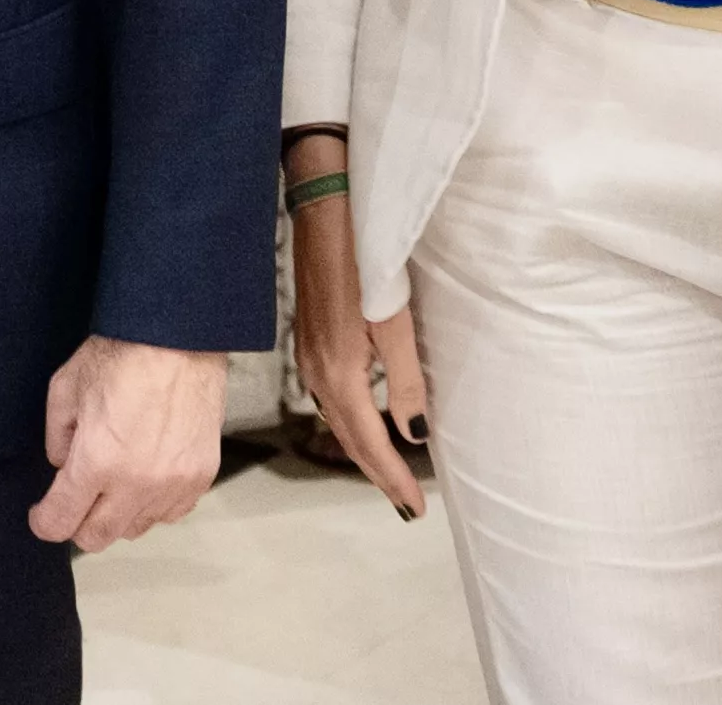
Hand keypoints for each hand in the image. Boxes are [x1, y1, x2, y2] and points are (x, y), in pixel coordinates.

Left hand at [29, 335, 228, 551]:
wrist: (180, 336)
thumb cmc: (123, 352)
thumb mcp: (66, 386)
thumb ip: (57, 437)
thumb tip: (62, 467)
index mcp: (97, 460)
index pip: (62, 521)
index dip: (45, 522)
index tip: (43, 515)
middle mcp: (137, 482)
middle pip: (97, 536)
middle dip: (78, 523)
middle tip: (74, 500)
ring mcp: (173, 483)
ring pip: (136, 528)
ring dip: (117, 514)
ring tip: (113, 482)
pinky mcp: (201, 477)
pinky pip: (170, 513)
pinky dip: (153, 505)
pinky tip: (144, 478)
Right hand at [285, 179, 428, 519]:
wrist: (323, 212)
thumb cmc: (365, 261)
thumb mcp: (394, 323)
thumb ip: (404, 381)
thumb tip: (414, 435)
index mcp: (338, 373)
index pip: (367, 442)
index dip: (391, 478)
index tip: (413, 509)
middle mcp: (316, 372)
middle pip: (346, 437)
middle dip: (376, 472)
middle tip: (405, 502)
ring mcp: (307, 355)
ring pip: (336, 418)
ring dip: (362, 447)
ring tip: (390, 469)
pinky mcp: (308, 339)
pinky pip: (329, 397)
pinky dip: (349, 420)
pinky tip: (365, 417)